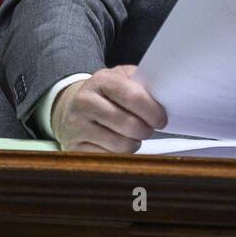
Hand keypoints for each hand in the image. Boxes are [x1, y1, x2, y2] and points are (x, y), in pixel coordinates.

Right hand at [51, 65, 167, 152]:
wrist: (70, 108)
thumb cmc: (105, 95)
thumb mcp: (121, 78)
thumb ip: (142, 82)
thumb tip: (165, 95)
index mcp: (101, 80)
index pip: (133, 96)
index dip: (153, 111)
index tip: (162, 119)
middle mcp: (84, 101)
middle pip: (129, 124)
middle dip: (146, 130)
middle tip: (147, 129)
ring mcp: (76, 125)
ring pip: (121, 145)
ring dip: (134, 144)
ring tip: (132, 136)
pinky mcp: (73, 147)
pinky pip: (108, 158)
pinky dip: (118, 154)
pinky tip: (115, 144)